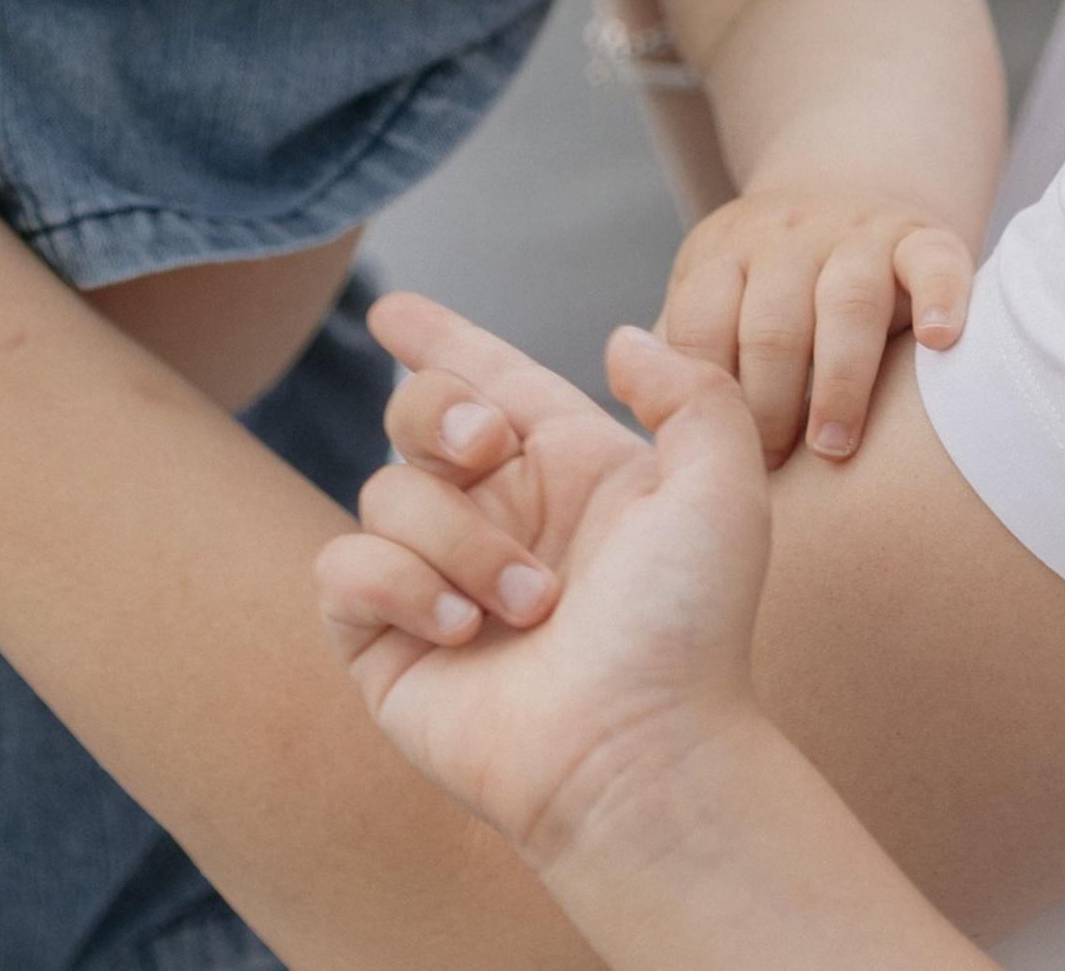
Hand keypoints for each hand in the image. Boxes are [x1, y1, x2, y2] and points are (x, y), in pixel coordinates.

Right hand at [316, 296, 775, 869]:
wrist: (640, 753)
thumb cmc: (688, 629)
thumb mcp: (720, 486)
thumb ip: (688, 389)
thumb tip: (618, 342)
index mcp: (563, 468)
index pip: (486, 378)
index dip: (438, 338)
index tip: (391, 310)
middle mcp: (496, 516)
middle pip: (416, 410)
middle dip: (439, 409)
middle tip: (488, 449)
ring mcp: (436, 580)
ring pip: (386, 492)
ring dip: (461, 540)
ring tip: (529, 608)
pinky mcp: (385, 644)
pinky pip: (343, 568)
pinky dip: (398, 584)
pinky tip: (461, 629)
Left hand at [659, 186, 973, 462]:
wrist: (846, 191)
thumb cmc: (767, 293)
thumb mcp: (712, 304)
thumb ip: (680, 362)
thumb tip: (647, 445)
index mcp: (722, 257)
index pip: (702, 329)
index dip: (708, 403)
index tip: (720, 464)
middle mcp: (785, 238)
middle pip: (771, 323)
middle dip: (770, 405)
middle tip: (776, 472)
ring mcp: (856, 233)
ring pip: (848, 299)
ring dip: (840, 378)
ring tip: (835, 446)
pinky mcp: (919, 236)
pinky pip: (934, 260)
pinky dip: (941, 298)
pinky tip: (939, 343)